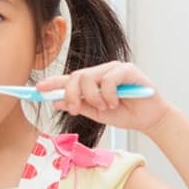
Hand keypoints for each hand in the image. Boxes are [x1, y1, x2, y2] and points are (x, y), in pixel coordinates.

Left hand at [36, 61, 169, 134]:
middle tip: (75, 109)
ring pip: (89, 76)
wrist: (151, 119)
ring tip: (104, 107)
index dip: (52, 83)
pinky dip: (107, 94)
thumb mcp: (96, 114)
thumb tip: (55, 102)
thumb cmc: (125, 114)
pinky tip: (114, 102)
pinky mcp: (128, 70)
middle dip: (70, 94)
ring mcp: (114, 68)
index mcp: (91, 81)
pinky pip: (109, 78)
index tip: (37, 89)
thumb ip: (78, 106)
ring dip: (91, 96)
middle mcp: (101, 71)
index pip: (68, 79)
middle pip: (75, 76)